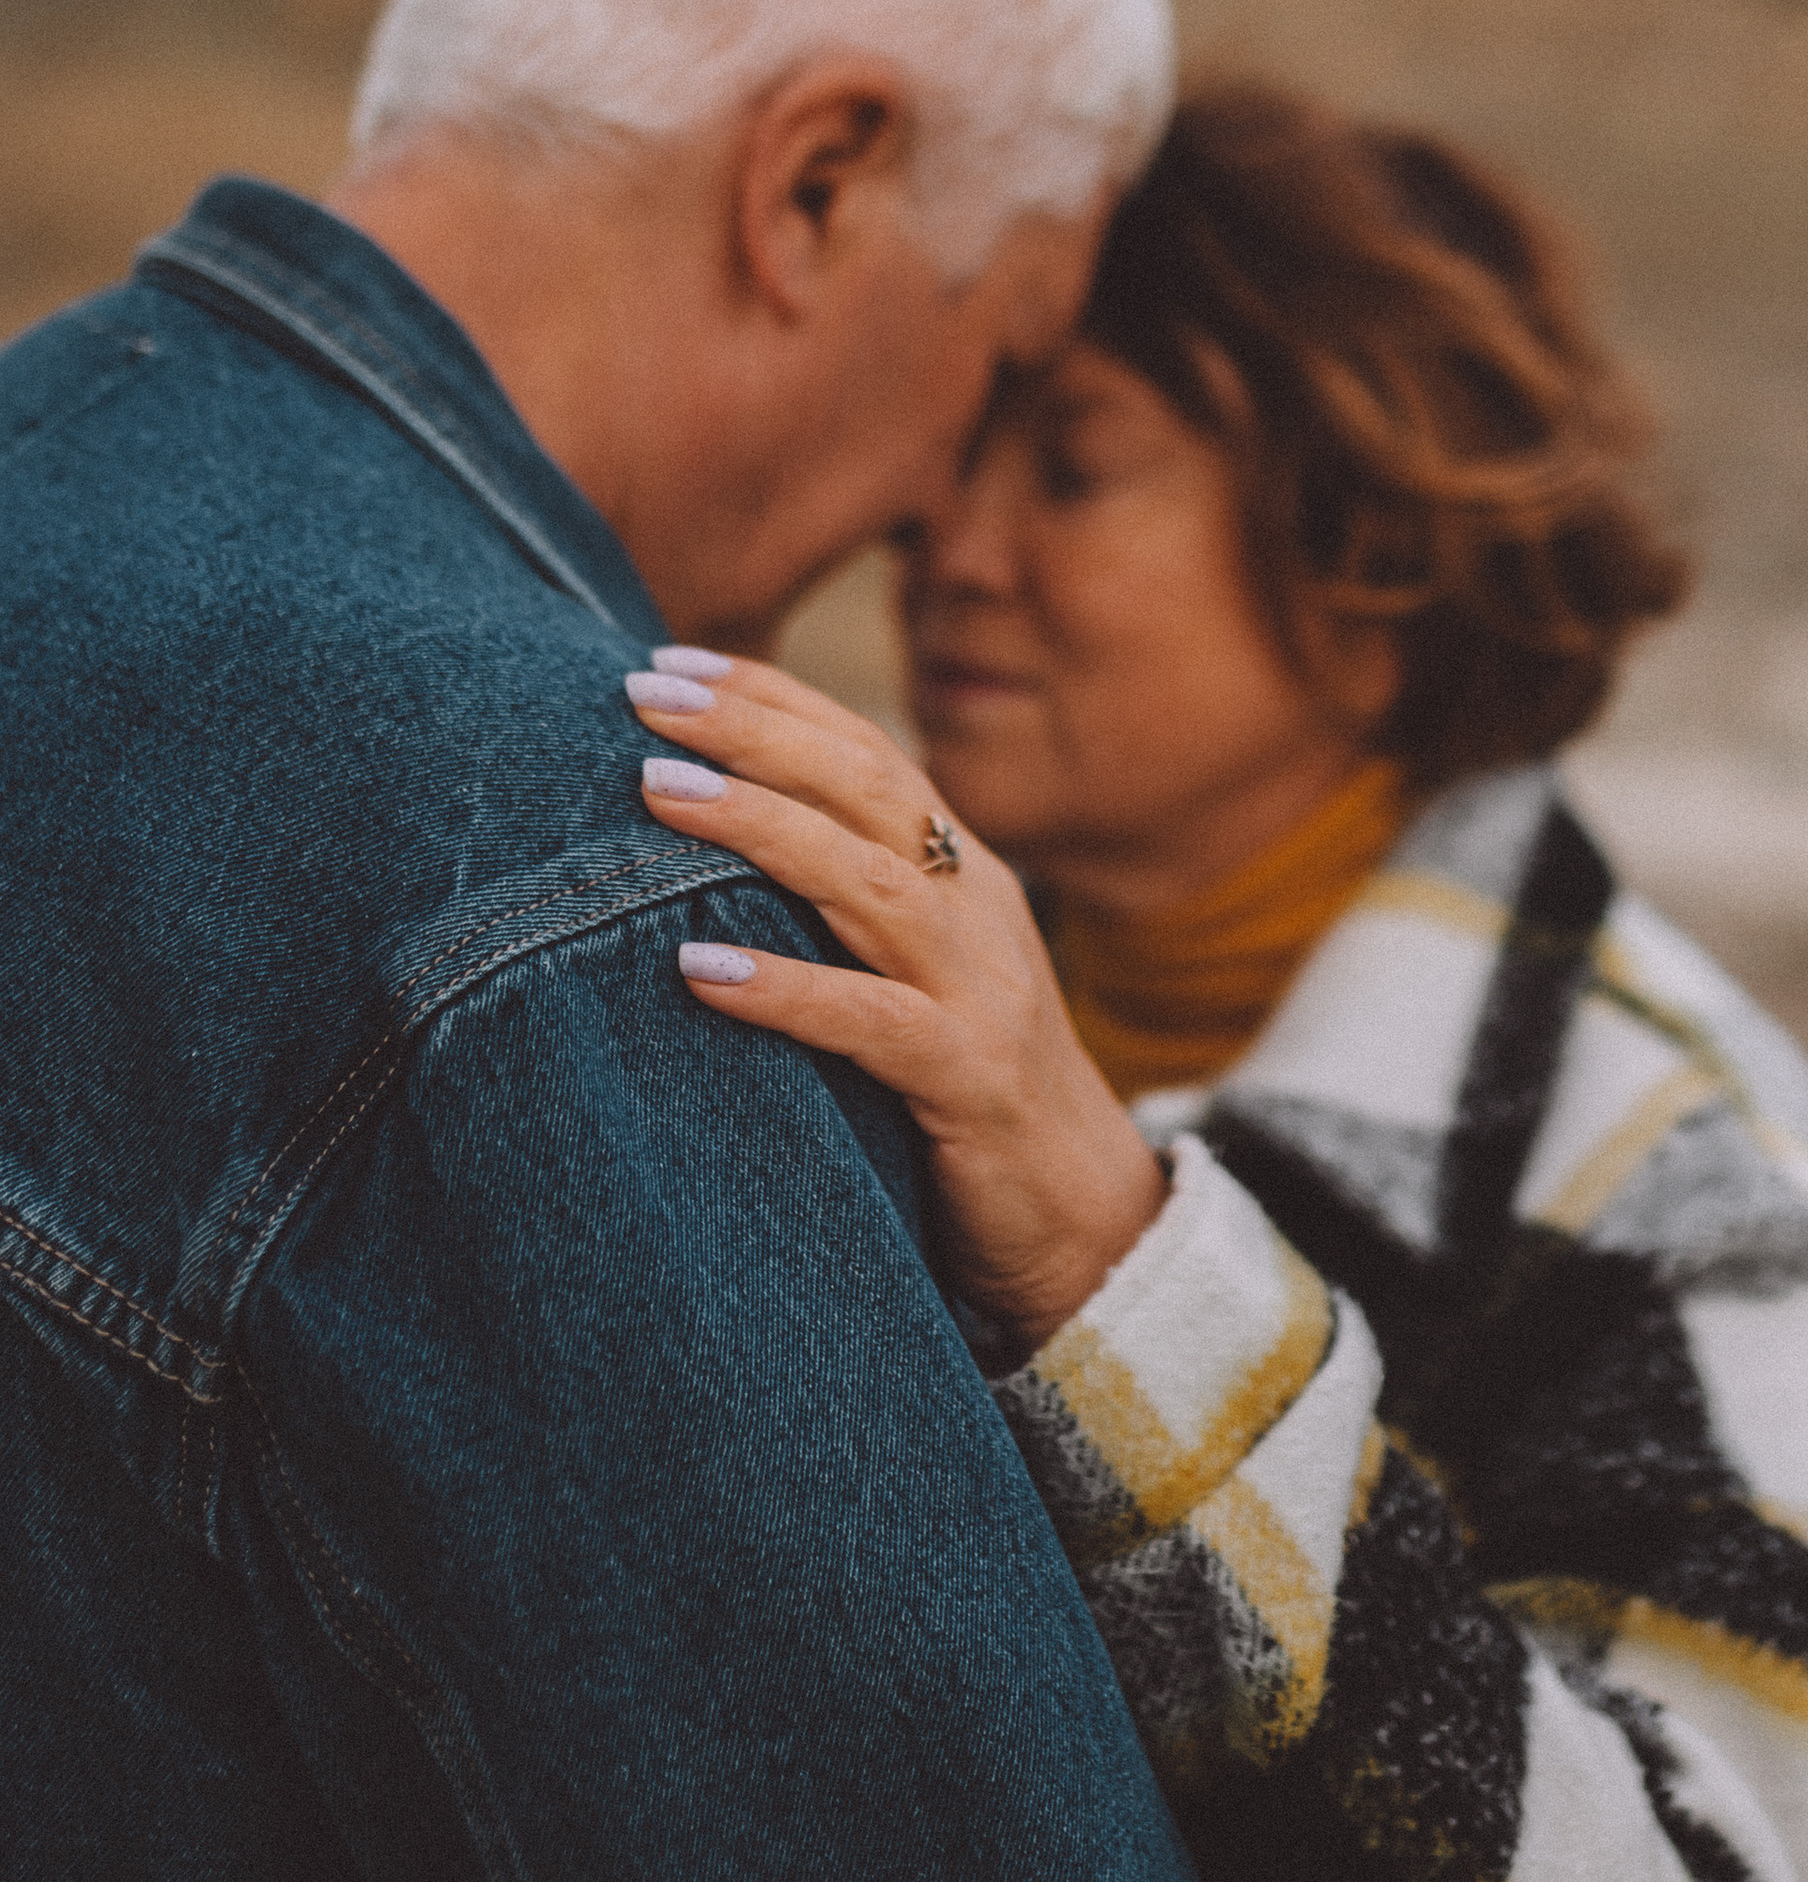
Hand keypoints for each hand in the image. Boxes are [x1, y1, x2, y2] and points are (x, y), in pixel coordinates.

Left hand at [628, 655, 1166, 1351]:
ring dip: (758, 828)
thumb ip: (845, 910)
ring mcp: (981, 992)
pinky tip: (697, 972)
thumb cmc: (965, 1094)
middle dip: (753, 729)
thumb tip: (711, 849)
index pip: (865, 753)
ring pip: (869, 881)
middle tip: (643, 692)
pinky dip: (784, 990)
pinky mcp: (971, 1081)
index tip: (670, 659)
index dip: (772, 698)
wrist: (1088, 1221)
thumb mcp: (914, 976)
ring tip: (656, 793)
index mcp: (963, 875)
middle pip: (865, 788)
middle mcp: (978, 911)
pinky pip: (870, 1023)